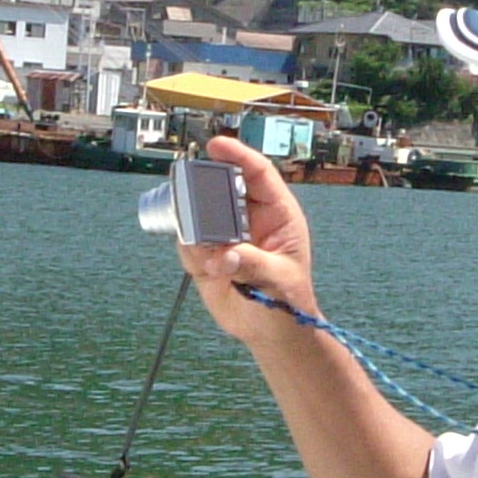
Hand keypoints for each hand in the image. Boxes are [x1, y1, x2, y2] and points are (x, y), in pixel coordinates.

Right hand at [179, 138, 319, 347]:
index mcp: (277, 215)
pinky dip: (192, 255)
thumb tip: (224, 255)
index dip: (238, 156)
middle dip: (206, 197)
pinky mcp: (207, 255)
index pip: (258, 174)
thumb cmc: (288, 302)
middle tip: (197, 211)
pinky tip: (209, 271)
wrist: (272, 331)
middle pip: (221, 190)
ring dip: (197, 234)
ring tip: (211, 260)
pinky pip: (189, 245)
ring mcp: (226, 236)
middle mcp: (249, 220)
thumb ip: (252, 265)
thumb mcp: (278, 282)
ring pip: (199, 217)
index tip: (216, 146)